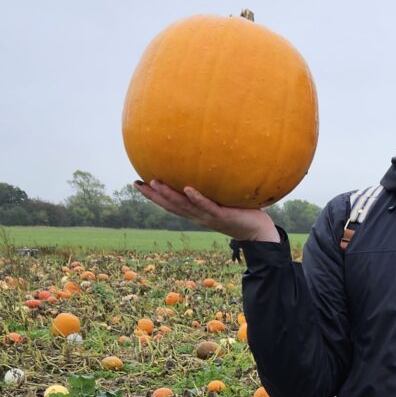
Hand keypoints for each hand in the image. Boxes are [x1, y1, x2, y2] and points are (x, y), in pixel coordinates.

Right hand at [134, 180, 277, 241]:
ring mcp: (209, 216)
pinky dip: (197, 198)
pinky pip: (207, 206)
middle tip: (137, 184)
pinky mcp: (222, 215)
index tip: (137, 184)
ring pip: (184, 206)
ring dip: (169, 195)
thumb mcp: (222, 198)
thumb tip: (207, 165)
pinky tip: (188, 188)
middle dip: (153, 195)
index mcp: (196, 212)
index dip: (153, 195)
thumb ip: (212, 187)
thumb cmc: (240, 212)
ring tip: (155, 182)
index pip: (170, 203)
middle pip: (171, 206)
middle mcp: (198, 215)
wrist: (258, 231)